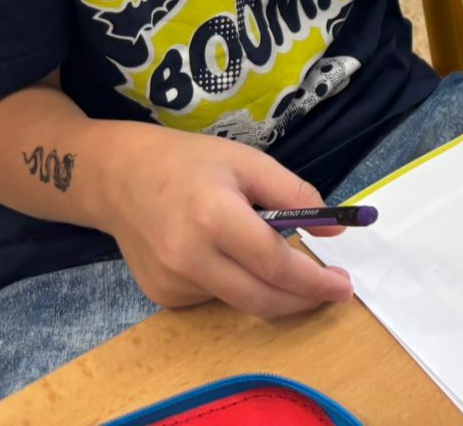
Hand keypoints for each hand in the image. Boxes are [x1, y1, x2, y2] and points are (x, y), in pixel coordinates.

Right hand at [96, 123, 354, 316]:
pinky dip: (235, 283)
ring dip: (269, 288)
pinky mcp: (161, 295)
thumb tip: (335, 230)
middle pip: (260, 298)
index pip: (275, 264)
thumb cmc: (188, 162)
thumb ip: (294, 195)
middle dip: (303, 300)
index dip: (314, 281)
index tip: (344, 286)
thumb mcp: (248, 162)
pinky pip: (214, 298)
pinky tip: (225, 255)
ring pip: (239, 300)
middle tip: (332, 290)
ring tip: (274, 255)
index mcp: (215, 218)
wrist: (117, 178)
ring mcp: (171, 283)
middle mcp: (190, 259)